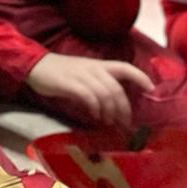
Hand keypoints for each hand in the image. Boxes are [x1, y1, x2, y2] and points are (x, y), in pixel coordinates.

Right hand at [25, 52, 152, 126]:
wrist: (35, 65)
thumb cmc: (59, 73)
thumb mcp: (83, 73)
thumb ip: (97, 84)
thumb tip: (112, 105)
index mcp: (98, 65)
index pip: (125, 67)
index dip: (140, 77)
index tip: (151, 89)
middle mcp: (93, 69)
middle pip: (116, 88)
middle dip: (123, 107)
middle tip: (124, 122)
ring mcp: (81, 75)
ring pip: (105, 93)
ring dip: (110, 111)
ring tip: (108, 122)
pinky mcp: (69, 83)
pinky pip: (89, 96)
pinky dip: (95, 108)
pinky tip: (95, 115)